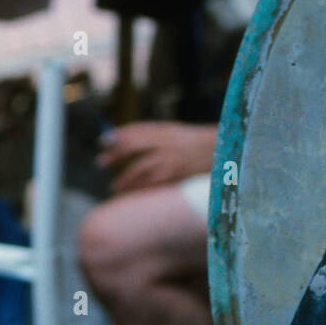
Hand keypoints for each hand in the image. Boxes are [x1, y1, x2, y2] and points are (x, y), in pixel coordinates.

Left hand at [96, 122, 217, 194]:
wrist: (224, 152)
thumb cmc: (196, 144)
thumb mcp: (175, 132)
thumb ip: (153, 135)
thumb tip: (122, 140)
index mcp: (166, 129)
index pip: (136, 130)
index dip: (118, 135)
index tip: (103, 141)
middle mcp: (167, 142)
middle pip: (134, 146)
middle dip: (116, 154)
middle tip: (101, 162)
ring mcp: (173, 159)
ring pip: (141, 168)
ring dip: (125, 179)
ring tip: (114, 188)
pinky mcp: (179, 175)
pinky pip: (154, 184)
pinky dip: (141, 190)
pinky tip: (133, 195)